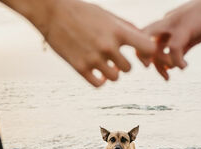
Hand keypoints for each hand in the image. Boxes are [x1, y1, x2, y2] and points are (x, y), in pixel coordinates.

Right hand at [0, 0, 155, 86]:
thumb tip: (145, 41)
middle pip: (128, 68)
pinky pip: (99, 84)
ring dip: (112, 73)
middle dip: (123, 64)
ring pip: (115, 78)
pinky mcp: (80, 68)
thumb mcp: (108, 15)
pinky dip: (100, 81)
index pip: (148, 48)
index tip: (140, 54)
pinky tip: (97, 74)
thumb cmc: (83, 12)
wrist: (52, 13)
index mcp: (118, 31)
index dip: (147, 53)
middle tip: (114, 58)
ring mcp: (93, 59)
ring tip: (104, 64)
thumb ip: (127, 28)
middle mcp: (108, 46)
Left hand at [139, 0, 200, 79]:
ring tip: (168, 76)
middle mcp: (166, 23)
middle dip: (141, 55)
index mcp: (165, 24)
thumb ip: (179, 49)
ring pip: (155, 45)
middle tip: (148, 68)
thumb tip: (169, 66)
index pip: (145, 39)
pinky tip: (184, 66)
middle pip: (143, 38)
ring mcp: (175, 23)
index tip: (152, 67)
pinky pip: (173, 47)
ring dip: (159, 65)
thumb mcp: (191, 36)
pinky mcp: (186, 26)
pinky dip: (176, 61)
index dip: (144, 54)